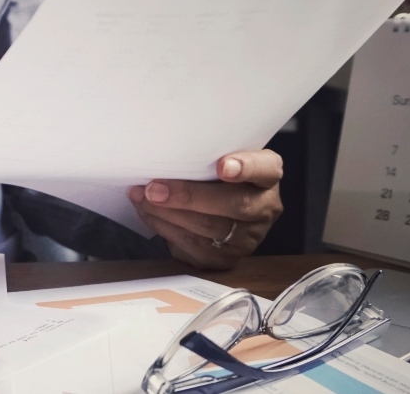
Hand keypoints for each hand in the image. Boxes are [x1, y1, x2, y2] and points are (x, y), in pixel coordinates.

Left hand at [129, 150, 283, 269]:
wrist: (214, 207)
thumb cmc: (212, 176)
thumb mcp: (217, 158)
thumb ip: (204, 155)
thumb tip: (162, 151)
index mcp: (267, 175)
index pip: (266, 169)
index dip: (246, 167)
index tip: (222, 167)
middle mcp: (264, 207)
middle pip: (235, 204)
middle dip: (189, 196)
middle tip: (155, 189)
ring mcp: (248, 237)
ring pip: (210, 228)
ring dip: (168, 213)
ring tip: (142, 198)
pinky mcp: (226, 258)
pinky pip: (193, 245)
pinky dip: (164, 227)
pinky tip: (149, 213)